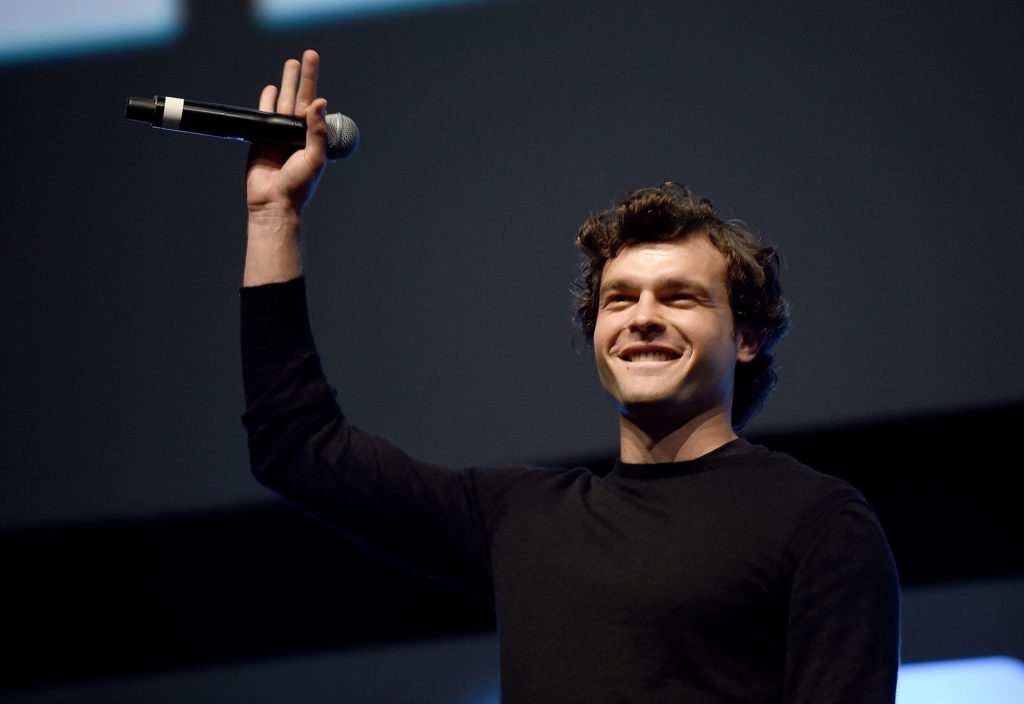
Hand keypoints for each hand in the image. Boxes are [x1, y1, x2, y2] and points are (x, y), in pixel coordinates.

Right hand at [246, 49, 327, 219]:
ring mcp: (279, 133)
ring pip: (282, 102)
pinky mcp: (261, 138)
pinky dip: (267, 101)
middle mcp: (297, 131)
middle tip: (307, 55)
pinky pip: (264, 114)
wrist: (274, 202)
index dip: (313, 81)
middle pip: (299, 97)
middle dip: (302, 76)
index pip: (313, 102)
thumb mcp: (314, 158)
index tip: (313, 59)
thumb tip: (319, 102)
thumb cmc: (299, 185)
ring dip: (286, 83)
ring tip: (290, 65)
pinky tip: (270, 89)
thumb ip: (316, 131)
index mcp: (311, 135)